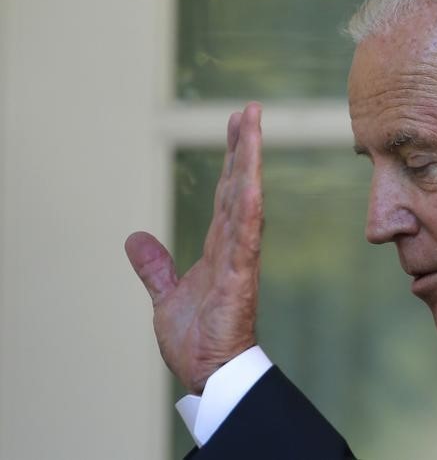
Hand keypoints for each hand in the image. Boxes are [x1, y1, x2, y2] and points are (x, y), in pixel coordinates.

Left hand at [125, 103, 263, 393]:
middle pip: (238, 186)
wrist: (209, 375)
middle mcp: (233, 245)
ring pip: (245, 200)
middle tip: (249, 109)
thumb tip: (135, 238)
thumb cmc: (197, 340)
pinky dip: (250, 208)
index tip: (237, 126)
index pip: (225, 194)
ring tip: (252, 126)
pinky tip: (252, 181)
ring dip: (248, 163)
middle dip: (243, 147)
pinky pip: (247, 237)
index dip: (230, 160)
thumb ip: (155, 266)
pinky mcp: (239, 278)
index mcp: (218, 248)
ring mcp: (239, 258)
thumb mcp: (166, 296)